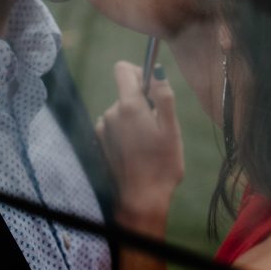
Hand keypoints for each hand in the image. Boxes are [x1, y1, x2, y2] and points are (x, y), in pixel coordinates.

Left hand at [96, 61, 184, 237]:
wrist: (141, 200)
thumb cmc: (162, 164)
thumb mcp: (171, 129)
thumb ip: (164, 96)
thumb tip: (156, 69)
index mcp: (129, 106)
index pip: (123, 69)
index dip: (139, 72)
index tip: (153, 90)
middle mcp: (111, 113)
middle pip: (126, 93)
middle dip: (143, 102)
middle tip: (159, 127)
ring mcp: (102, 128)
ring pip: (121, 111)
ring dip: (134, 119)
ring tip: (148, 143)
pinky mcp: (100, 142)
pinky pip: (114, 126)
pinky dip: (125, 132)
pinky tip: (136, 151)